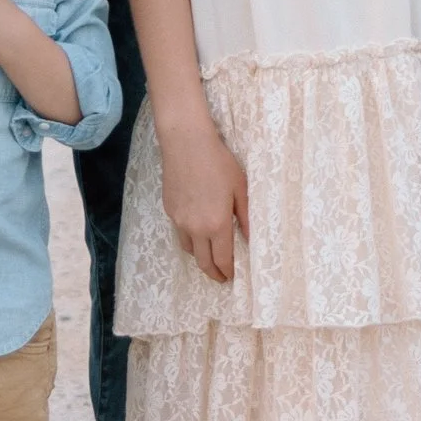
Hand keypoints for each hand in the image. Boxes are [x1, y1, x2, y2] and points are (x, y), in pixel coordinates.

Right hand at [157, 112, 247, 283]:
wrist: (186, 143)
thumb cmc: (218, 162)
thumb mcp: (239, 188)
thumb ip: (245, 216)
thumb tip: (250, 238)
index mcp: (216, 224)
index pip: (222, 259)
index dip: (227, 271)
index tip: (231, 277)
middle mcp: (195, 227)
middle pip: (203, 262)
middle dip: (213, 273)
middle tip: (221, 277)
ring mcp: (179, 220)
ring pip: (189, 249)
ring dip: (200, 256)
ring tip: (209, 254)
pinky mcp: (169, 210)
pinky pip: (180, 232)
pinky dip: (190, 238)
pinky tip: (197, 229)